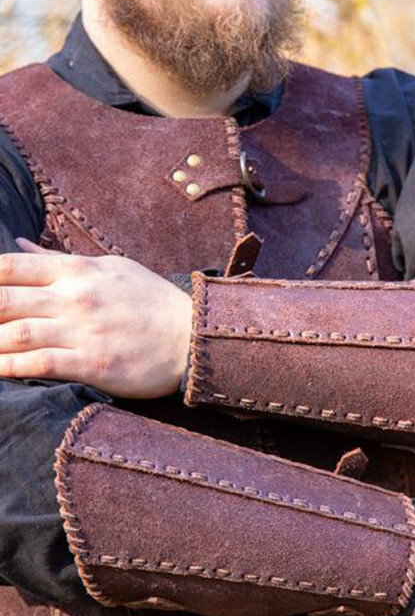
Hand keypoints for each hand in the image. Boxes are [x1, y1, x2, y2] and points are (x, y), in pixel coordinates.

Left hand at [0, 239, 192, 397]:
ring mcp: (83, 331)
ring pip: (16, 334)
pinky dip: (10, 368)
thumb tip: (20, 247)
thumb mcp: (110, 267)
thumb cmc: (153, 301)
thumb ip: (60, 261)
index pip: (10, 267)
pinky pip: (41, 365)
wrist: (194, 337)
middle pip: (4, 300)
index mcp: (77, 270)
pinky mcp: (93, 365)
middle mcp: (74, 298)